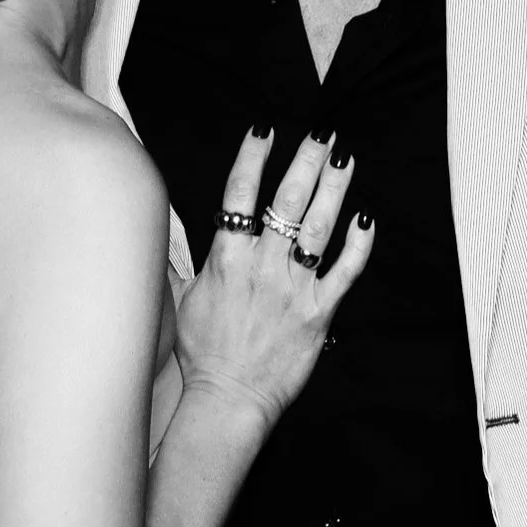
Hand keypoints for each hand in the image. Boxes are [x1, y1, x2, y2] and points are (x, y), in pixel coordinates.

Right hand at [175, 128, 375, 426]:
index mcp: (226, 259)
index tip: (265, 130)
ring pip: (319, 227)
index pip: (239, 194)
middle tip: (322, 134)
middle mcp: (262, 266)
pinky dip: (358, 244)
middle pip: (287, 200)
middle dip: (306, 161)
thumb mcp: (181, 299)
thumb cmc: (203, 352)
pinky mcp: (319, 312)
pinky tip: (366, 220)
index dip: (253, 156)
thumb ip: (182, 261)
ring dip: (334, 189)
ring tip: (345, 160)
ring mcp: (293, 287)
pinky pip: (345, 271)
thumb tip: (160, 233)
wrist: (229, 396)